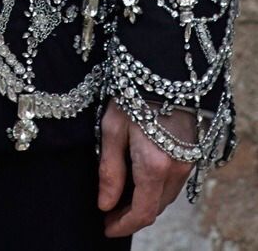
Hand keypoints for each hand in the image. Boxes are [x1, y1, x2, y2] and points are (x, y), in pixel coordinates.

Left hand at [97, 98, 195, 237]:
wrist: (163, 69)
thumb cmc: (133, 94)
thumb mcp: (112, 129)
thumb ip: (110, 170)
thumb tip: (104, 204)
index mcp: (154, 166)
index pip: (142, 212)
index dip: (123, 224)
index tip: (106, 227)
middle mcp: (176, 170)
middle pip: (155, 207)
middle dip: (132, 215)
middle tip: (109, 212)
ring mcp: (187, 162)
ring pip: (166, 196)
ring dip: (145, 201)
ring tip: (120, 196)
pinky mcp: (191, 153)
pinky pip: (174, 181)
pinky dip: (156, 188)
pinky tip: (139, 178)